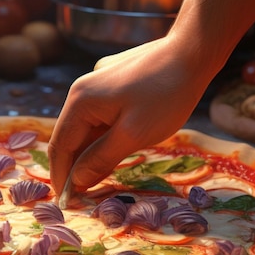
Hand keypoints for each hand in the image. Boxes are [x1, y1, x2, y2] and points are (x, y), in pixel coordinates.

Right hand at [48, 35, 210, 194]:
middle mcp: (81, 92)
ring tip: (95, 181)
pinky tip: (111, 154)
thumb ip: (100, 159)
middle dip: (73, 168)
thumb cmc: (166, 94)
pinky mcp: (112, 87)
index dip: (61, 177)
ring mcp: (96, 87)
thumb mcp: (133, 134)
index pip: (60, 147)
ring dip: (88, 155)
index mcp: (80, 102)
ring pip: (86, 130)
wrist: (193, 51)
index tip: (66, 203)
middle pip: (69, 138)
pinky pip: (99, 120)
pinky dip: (101, 140)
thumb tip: (76, 181)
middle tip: (81, 197)